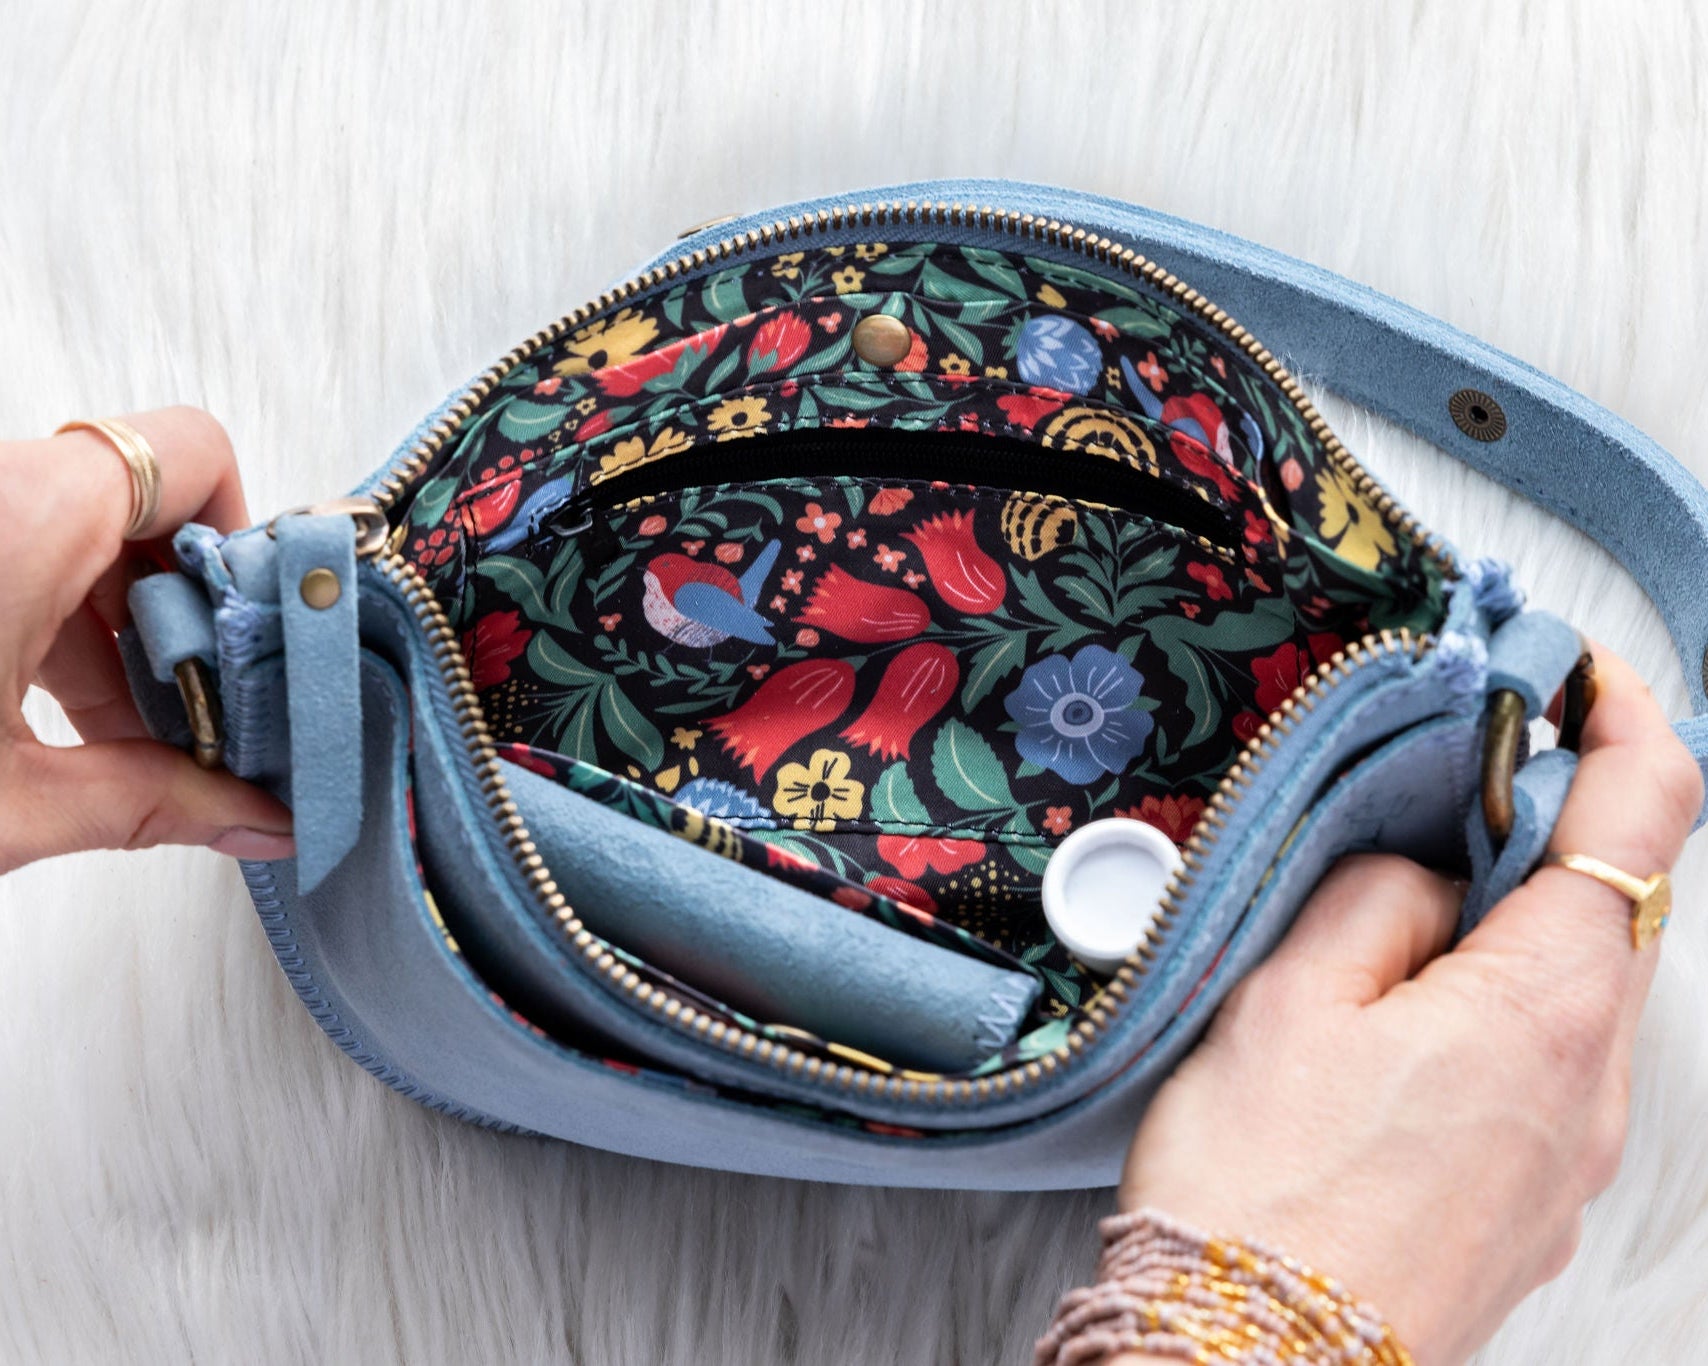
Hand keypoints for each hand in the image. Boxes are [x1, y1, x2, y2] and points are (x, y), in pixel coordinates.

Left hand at [0, 407, 292, 873]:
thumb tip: (263, 820)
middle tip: (197, 712)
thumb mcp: (1, 809)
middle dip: (183, 611)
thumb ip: (148, 804)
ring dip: (114, 629)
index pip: (191, 454)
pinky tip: (54, 718)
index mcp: (18, 519)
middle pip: (136, 505)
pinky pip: (14, 549)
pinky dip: (48, 621)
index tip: (253, 631)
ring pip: (71, 532)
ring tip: (120, 736)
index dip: (243, 534)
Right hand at [1114, 641, 1700, 1365]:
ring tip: (1386, 936)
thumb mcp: (1290, 1001)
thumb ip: (1378, 899)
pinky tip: (1394, 1037)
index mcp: (1545, 1011)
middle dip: (1546, 834)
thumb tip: (1429, 879)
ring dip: (1508, 933)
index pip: (1646, 822)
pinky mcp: (1537, 1202)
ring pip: (1575, 995)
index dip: (1629, 723)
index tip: (1584, 677)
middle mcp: (1595, 1087)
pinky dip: (1495, 1014)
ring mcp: (1575, 1157)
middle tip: (1441, 798)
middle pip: (1615, 911)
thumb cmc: (1259, 1192)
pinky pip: (1545, 1070)